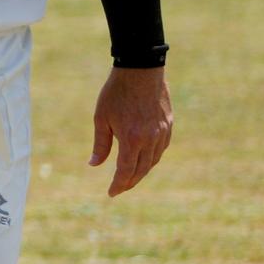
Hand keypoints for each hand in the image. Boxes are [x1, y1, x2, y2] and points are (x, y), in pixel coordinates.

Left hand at [90, 64, 172, 196]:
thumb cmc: (116, 93)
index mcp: (132, 139)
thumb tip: (94, 165)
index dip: (118, 184)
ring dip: (141, 172)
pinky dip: (151, 158)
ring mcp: (163, 133)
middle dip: (129, 182)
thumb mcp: (101, 118)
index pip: (126, 171)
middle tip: (119, 188)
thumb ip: (100, 144)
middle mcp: (151, 139)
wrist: (141, 70)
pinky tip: (143, 159)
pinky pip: (161, 149)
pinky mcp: (169, 126)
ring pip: (153, 161)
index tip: (111, 193)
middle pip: (141, 170)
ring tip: (129, 177)